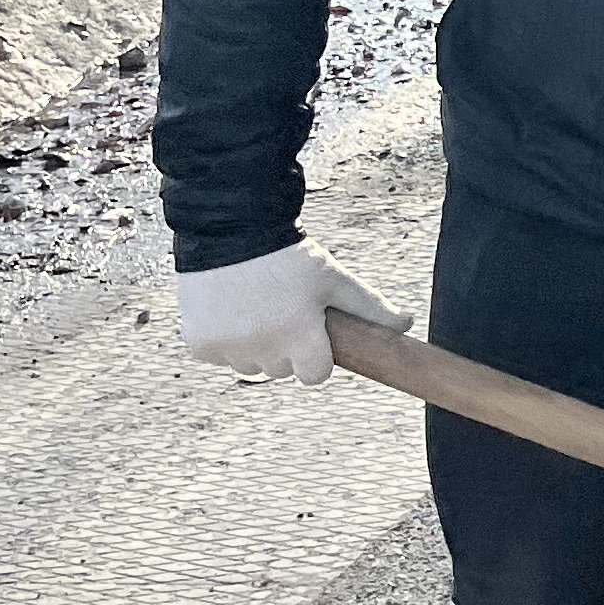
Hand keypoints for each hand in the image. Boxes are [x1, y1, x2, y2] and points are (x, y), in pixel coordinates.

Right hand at [175, 239, 402, 383]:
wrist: (232, 228)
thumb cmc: (289, 255)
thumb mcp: (334, 278)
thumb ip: (370, 307)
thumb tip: (405, 324)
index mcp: (299, 337)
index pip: (316, 376)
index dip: (317, 356)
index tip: (311, 333)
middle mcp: (262, 348)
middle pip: (282, 370)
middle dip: (286, 347)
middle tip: (282, 309)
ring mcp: (227, 347)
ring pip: (249, 366)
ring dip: (254, 346)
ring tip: (255, 306)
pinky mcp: (198, 342)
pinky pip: (218, 356)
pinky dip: (222, 339)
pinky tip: (230, 308)